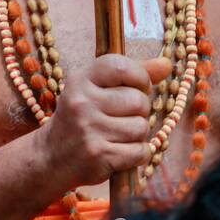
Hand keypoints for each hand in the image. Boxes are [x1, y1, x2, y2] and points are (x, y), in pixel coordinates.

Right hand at [37, 54, 170, 188]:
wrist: (51, 156)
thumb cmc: (81, 116)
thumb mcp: (96, 88)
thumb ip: (131, 73)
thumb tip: (167, 63)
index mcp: (81, 79)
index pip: (121, 66)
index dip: (140, 77)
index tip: (140, 86)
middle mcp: (83, 102)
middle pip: (138, 100)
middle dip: (141, 110)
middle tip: (127, 115)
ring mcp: (90, 130)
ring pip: (141, 127)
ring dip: (138, 133)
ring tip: (122, 134)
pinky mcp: (99, 155)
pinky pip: (140, 151)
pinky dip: (138, 153)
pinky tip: (123, 151)